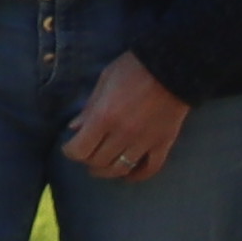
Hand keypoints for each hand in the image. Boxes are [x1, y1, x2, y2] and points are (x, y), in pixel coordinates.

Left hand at [59, 48, 192, 181]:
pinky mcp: (163, 143)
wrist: (172, 65)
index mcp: (105, 116)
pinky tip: (128, 173)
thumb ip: (89, 107)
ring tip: (101, 167)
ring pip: (121, 168)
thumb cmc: (134, 67)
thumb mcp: (105, 80)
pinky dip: (137, 175)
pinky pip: (150, 169)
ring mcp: (145, 141)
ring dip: (107, 171)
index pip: (80, 149)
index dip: (70, 151)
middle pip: (98, 161)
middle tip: (86, 153)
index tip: (69, 147)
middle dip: (87, 159)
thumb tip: (74, 127)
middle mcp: (123, 134)